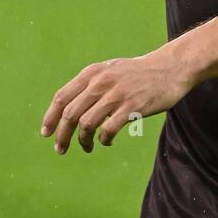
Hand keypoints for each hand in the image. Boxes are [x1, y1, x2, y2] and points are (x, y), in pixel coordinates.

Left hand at [40, 49, 191, 153]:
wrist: (171, 68)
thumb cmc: (139, 73)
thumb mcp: (110, 70)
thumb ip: (90, 84)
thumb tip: (69, 107)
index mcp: (92, 73)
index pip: (62, 97)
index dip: (51, 117)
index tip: (46, 133)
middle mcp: (101, 82)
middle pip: (70, 114)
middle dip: (62, 135)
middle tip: (60, 149)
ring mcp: (117, 94)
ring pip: (87, 124)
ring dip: (82, 141)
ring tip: (87, 147)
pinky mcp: (133, 107)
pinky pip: (109, 129)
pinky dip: (103, 140)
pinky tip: (106, 142)